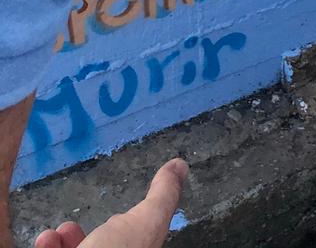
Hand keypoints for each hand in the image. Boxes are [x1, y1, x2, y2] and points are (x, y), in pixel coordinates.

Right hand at [34, 158, 187, 247]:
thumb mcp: (148, 220)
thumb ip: (163, 195)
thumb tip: (179, 166)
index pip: (135, 244)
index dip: (128, 232)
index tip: (115, 218)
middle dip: (85, 236)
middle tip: (74, 225)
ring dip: (63, 241)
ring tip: (58, 232)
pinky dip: (49, 247)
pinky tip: (46, 241)